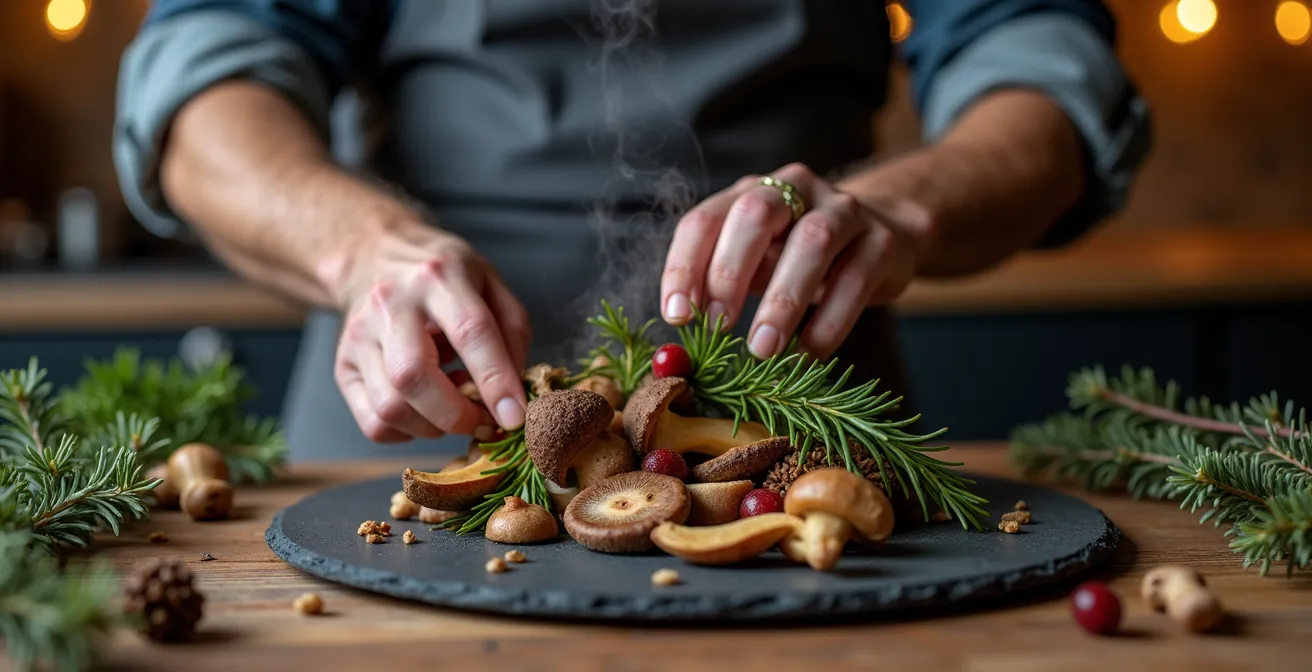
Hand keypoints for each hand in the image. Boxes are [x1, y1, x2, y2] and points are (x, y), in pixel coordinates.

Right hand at [332, 224, 531, 441]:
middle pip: (413, 375)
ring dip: (433, 427)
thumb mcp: (489, 281)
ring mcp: (359, 336)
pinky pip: (373, 422)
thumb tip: (515, 389)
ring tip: (453, 408)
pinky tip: (424, 412)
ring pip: (390, 406)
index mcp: (439, 275)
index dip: (495, 380)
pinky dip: (406, 433)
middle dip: (456, 414)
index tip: (514, 416)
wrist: (373, 256)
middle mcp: (391, 303)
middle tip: (482, 421)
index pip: (470, 331)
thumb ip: (512, 330)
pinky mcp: (344, 366)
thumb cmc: (441, 275)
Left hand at [660, 162, 931, 359]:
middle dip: (729, 272)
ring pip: (812, 243)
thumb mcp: (758, 262)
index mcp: (750, 193)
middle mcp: (795, 189)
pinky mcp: (882, 240)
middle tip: (717, 326)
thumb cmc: (799, 259)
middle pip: (756, 215)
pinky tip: (808, 353)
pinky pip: (855, 279)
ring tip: (763, 349)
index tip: (677, 316)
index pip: (704, 220)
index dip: (684, 266)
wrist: (885, 237)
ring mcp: (843, 209)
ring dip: (782, 301)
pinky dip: (829, 322)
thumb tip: (685, 327)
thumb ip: (723, 284)